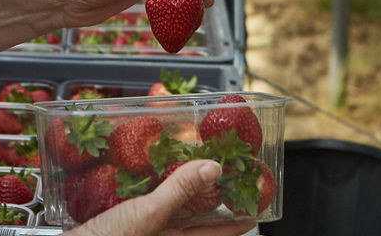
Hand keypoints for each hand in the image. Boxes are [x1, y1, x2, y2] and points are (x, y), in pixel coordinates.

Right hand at [67, 160, 256, 235]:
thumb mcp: (146, 216)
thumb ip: (178, 191)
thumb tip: (214, 167)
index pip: (225, 230)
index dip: (245, 212)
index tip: (259, 189)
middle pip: (198, 215)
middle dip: (210, 188)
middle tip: (222, 159)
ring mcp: (142, 230)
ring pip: (170, 205)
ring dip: (177, 180)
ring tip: (185, 153)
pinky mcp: (120, 222)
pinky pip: (142, 200)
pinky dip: (146, 181)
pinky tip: (139, 162)